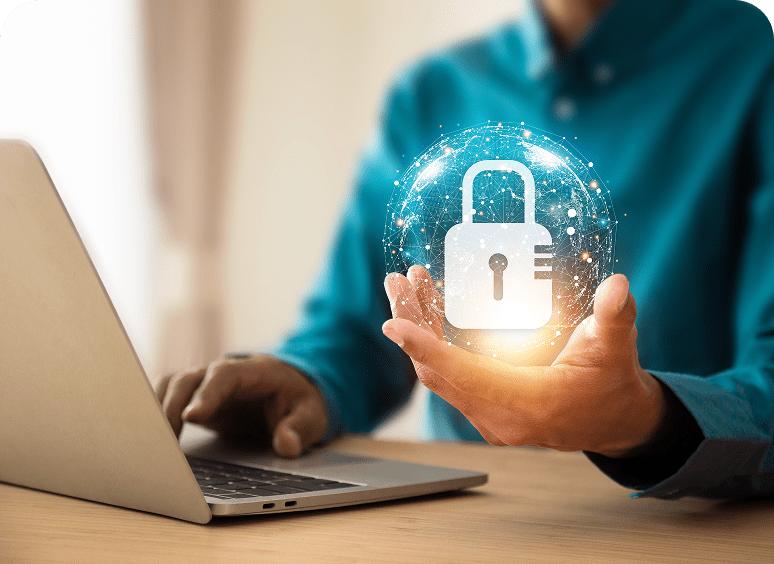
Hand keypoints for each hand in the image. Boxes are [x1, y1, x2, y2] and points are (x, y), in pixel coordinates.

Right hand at [154, 354, 328, 457]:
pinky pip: (168, 397)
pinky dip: (155, 412)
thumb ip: (300, 428)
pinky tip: (151, 438)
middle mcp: (224, 373)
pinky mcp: (195, 398)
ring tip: (153, 443)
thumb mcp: (312, 415)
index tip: (192, 417)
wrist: (290, 394)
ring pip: (172, 385)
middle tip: (164, 439)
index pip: (224, 375)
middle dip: (173, 405)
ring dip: (158, 409)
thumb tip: (286, 444)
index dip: (207, 393)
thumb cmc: (299, 402)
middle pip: (189, 378)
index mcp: (254, 371)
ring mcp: (206, 384)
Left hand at [382, 266, 666, 456]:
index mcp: (529, 404)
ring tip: (408, 287)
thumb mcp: (616, 347)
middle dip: (413, 325)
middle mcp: (500, 417)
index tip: (394, 324)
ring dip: (420, 331)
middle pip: (439, 371)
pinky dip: (433, 345)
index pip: (464, 375)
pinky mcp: (485, 410)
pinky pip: (448, 377)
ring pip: (438, 375)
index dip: (427, 348)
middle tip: (398, 283)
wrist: (614, 421)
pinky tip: (429, 311)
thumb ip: (614, 317)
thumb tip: (617, 287)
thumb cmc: (612, 383)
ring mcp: (489, 418)